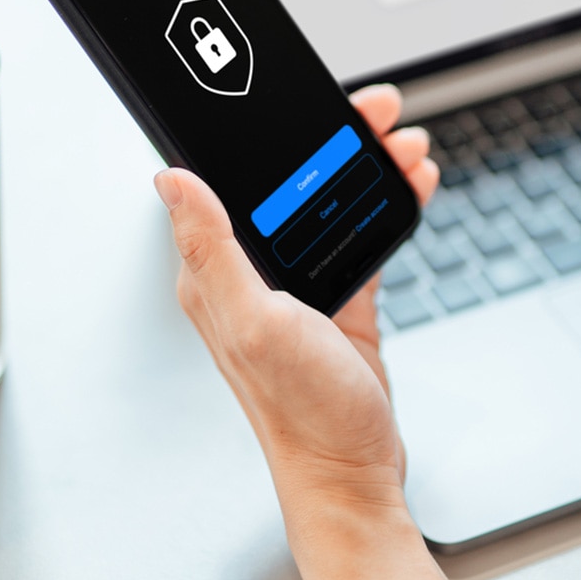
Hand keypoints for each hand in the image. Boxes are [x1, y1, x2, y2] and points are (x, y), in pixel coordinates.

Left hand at [153, 85, 436, 505]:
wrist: (354, 477)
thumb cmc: (302, 415)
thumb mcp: (256, 323)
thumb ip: (213, 249)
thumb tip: (169, 178)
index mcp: (217, 273)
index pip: (239, 178)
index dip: (279, 132)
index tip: (321, 101)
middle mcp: (253, 276)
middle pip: (294, 181)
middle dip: (340, 138)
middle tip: (380, 111)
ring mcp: (298, 289)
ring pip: (332, 203)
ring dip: (370, 168)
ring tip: (406, 147)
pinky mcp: (339, 304)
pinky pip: (360, 237)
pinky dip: (386, 207)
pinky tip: (411, 188)